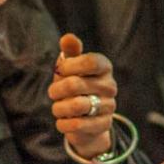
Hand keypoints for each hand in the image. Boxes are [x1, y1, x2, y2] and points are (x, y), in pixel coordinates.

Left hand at [49, 33, 117, 158]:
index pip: (90, 61)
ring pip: (75, 106)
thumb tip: (67, 37)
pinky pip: (77, 125)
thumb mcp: (72, 67)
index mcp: (105, 67)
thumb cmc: (76, 86)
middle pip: (75, 84)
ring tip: (58, 108)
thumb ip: (71, 52)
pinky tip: (63, 121)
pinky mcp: (104, 125)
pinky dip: (64, 124)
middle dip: (56, 90)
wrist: (88, 118)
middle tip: (53, 93)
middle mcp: (110, 86)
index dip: (69, 66)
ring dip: (59, 108)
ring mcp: (109, 107)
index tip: (60, 70)